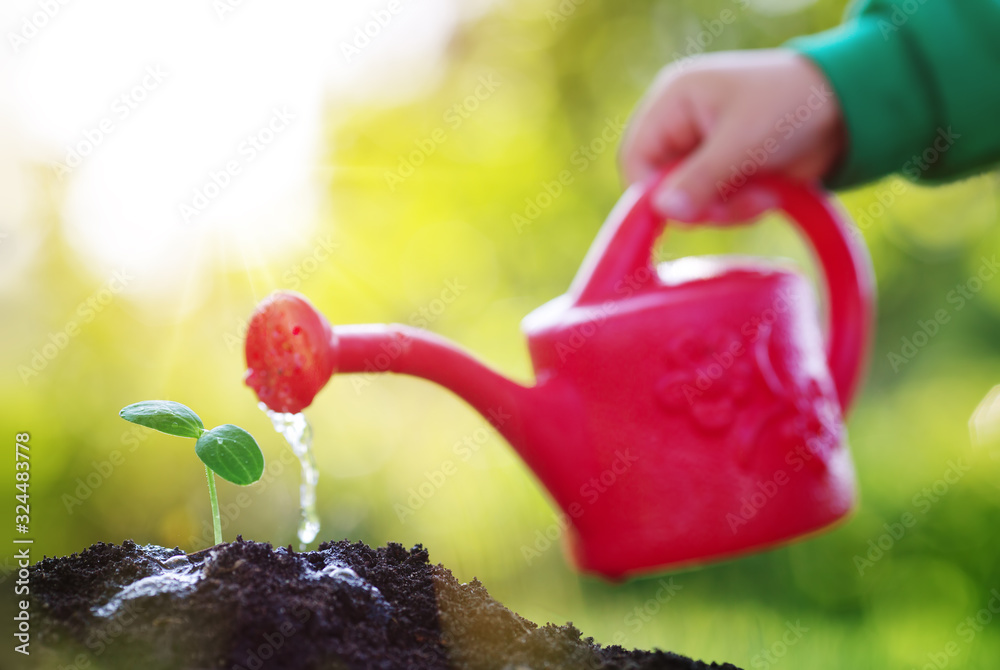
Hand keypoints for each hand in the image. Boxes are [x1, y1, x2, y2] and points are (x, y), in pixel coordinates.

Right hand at [619, 49, 844, 222]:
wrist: (848, 110)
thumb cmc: (791, 105)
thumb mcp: (744, 140)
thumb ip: (701, 178)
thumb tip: (662, 213)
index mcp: (672, 102)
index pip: (636, 159)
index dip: (653, 193)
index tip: (688, 213)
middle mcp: (680, 127)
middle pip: (661, 187)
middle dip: (702, 203)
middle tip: (737, 204)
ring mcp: (702, 152)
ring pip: (689, 204)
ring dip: (726, 210)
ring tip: (763, 195)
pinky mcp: (724, 173)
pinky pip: (714, 207)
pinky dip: (739, 210)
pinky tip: (767, 196)